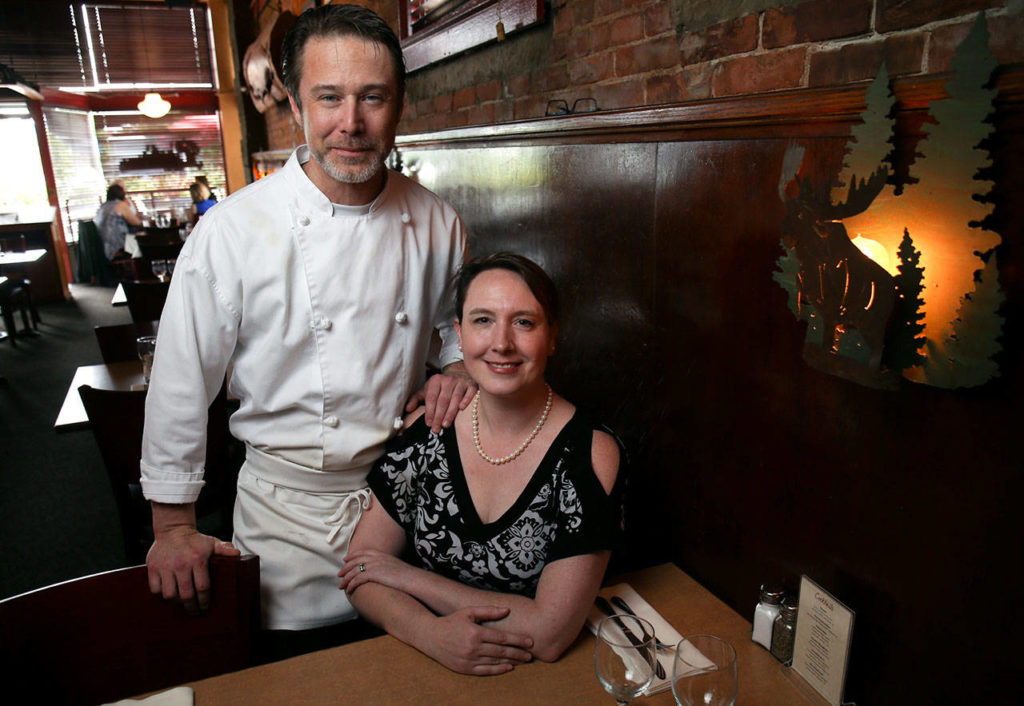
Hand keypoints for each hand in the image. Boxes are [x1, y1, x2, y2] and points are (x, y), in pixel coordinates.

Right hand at [146, 525, 238, 614]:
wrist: (173, 530)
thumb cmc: (195, 541)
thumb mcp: (212, 543)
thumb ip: (224, 550)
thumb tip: (237, 554)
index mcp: (198, 559)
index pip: (202, 587)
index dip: (204, 601)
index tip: (205, 607)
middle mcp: (181, 564)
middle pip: (186, 595)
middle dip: (192, 607)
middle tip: (195, 612)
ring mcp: (165, 566)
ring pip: (170, 595)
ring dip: (176, 603)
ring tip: (182, 604)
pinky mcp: (152, 568)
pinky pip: (155, 589)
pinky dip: (161, 595)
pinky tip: (169, 595)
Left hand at [338, 549, 415, 594]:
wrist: (412, 578)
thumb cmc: (407, 575)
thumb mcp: (395, 565)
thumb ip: (386, 565)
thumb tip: (382, 571)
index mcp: (381, 554)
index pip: (362, 552)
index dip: (352, 556)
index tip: (346, 559)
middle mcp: (376, 558)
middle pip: (354, 561)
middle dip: (345, 568)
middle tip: (339, 574)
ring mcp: (374, 565)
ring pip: (353, 571)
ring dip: (345, 579)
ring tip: (341, 586)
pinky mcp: (373, 574)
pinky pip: (357, 579)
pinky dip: (351, 585)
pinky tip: (349, 590)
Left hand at [405, 366, 475, 432]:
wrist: (459, 374)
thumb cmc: (441, 387)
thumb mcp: (427, 390)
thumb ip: (416, 399)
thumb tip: (407, 409)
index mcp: (436, 380)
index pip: (431, 398)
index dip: (429, 411)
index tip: (428, 424)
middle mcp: (448, 380)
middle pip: (443, 400)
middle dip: (439, 416)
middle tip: (436, 429)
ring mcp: (461, 381)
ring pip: (455, 398)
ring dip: (450, 413)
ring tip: (445, 425)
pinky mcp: (471, 384)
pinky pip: (469, 392)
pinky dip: (466, 400)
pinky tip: (462, 409)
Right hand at [419, 606, 533, 675]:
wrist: (430, 636)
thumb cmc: (452, 621)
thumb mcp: (468, 612)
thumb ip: (488, 611)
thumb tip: (507, 609)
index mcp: (476, 632)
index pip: (502, 637)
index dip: (518, 640)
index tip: (530, 641)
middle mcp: (473, 647)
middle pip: (501, 651)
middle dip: (518, 653)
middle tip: (530, 654)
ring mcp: (469, 660)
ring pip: (495, 662)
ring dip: (511, 662)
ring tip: (523, 660)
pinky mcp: (465, 669)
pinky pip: (485, 671)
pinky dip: (498, 670)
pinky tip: (508, 668)